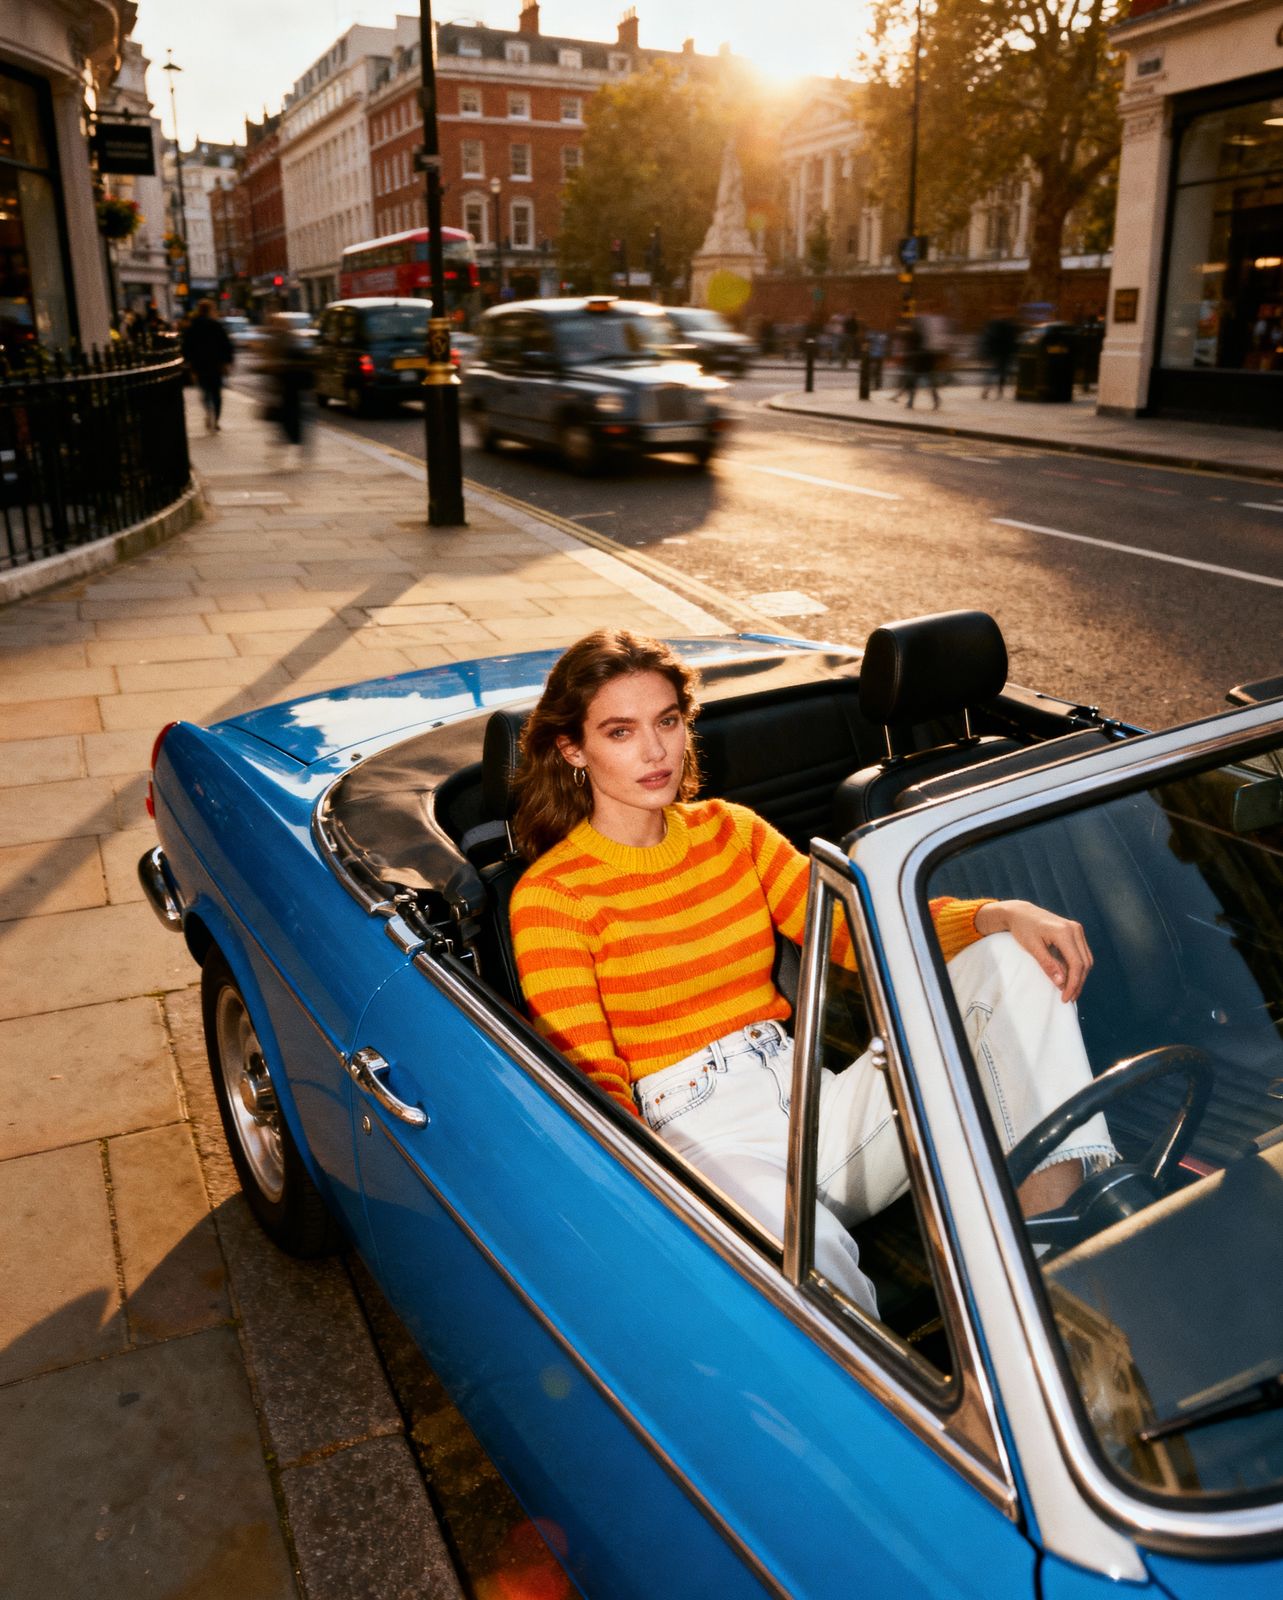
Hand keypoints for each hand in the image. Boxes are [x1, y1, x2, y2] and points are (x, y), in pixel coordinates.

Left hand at [974, 899, 1092, 1002]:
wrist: (1020, 912)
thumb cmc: (1023, 928)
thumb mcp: (1032, 947)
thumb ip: (1048, 965)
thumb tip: (1061, 983)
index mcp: (1064, 932)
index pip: (1076, 963)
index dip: (1073, 983)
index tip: (1065, 997)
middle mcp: (1075, 929)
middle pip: (1084, 963)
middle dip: (1078, 983)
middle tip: (1068, 998)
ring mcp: (1076, 930)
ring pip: (1086, 959)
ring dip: (1079, 976)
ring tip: (1069, 991)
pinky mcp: (1074, 932)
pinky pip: (1081, 953)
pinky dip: (1077, 967)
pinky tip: (1068, 978)